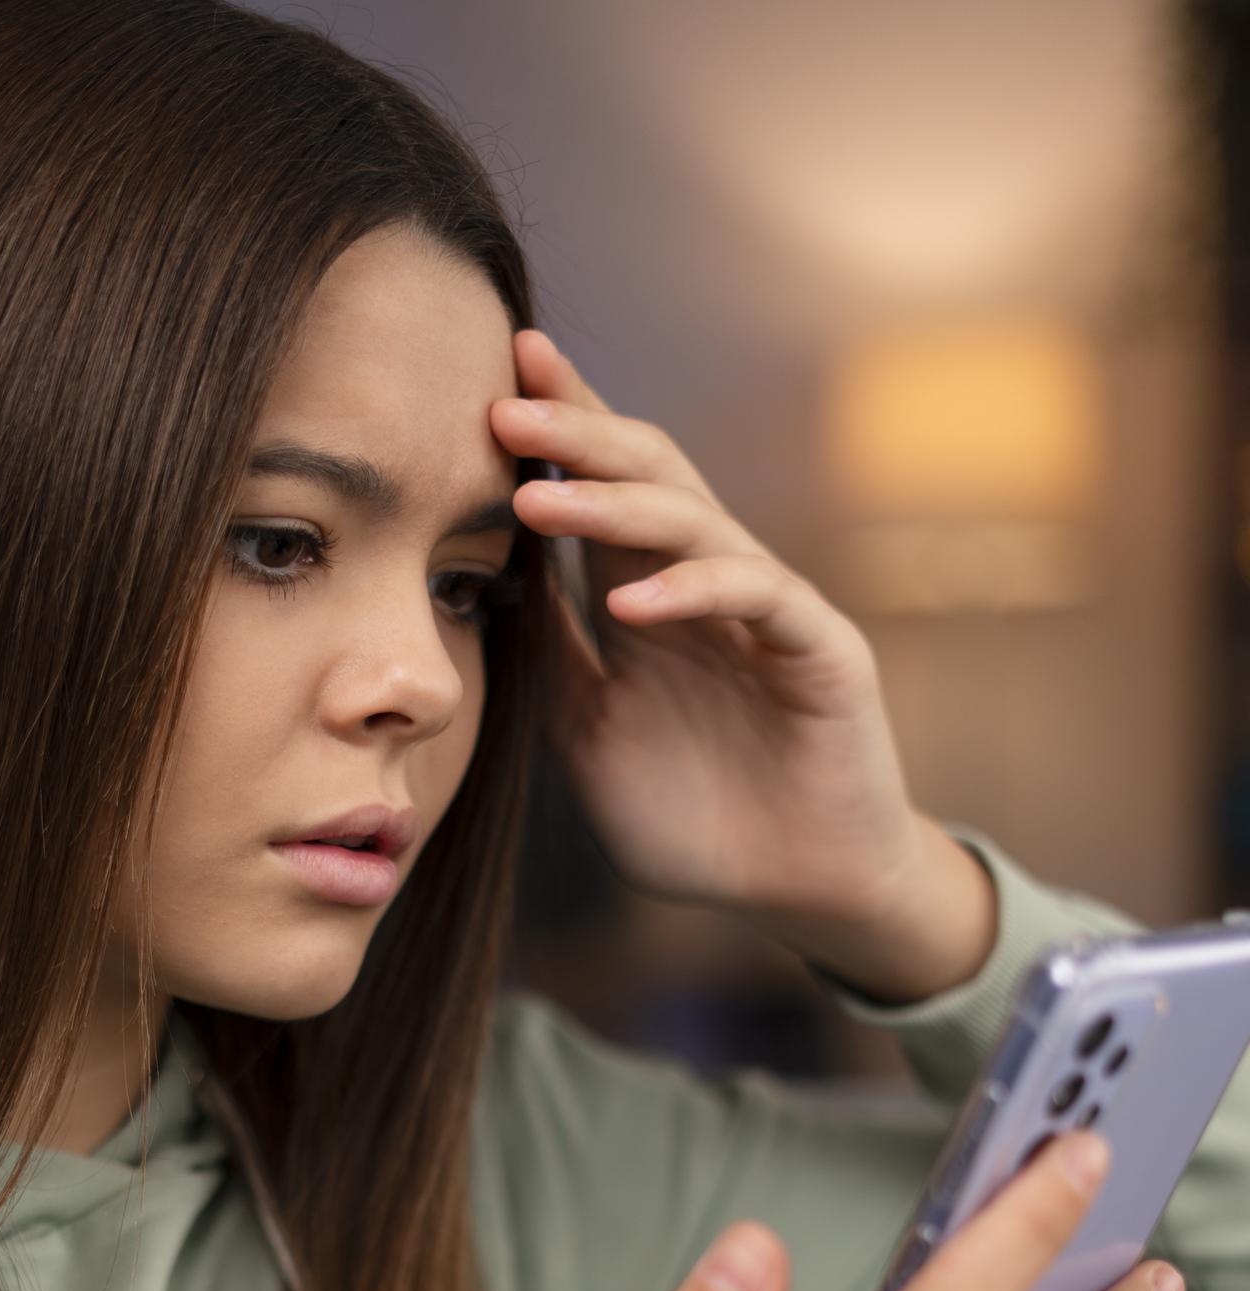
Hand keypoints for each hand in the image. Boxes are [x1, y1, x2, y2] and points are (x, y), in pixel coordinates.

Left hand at [492, 326, 926, 930]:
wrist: (795, 893)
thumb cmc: (696, 820)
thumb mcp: (590, 733)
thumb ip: (550, 656)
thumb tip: (486, 581)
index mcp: (651, 600)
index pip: (603, 492)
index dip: (558, 434)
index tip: (492, 382)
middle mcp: (709, 589)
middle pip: (647, 478)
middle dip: (577, 435)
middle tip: (504, 404)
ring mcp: (768, 611)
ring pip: (692, 523)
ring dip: (612, 506)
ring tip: (538, 498)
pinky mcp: (820, 649)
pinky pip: (757, 594)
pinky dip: (691, 592)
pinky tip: (630, 604)